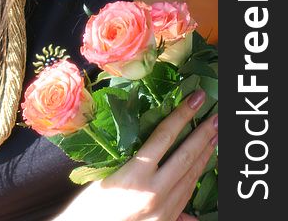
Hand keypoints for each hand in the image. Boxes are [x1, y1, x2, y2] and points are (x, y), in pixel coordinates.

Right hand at [55, 89, 216, 220]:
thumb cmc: (90, 204)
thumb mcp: (106, 174)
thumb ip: (132, 159)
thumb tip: (156, 141)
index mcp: (134, 176)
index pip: (164, 138)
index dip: (182, 115)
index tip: (195, 99)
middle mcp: (153, 193)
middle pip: (185, 157)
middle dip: (203, 134)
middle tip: (217, 115)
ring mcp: (163, 211)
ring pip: (191, 177)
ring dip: (205, 155)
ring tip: (215, 136)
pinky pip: (187, 197)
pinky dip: (196, 178)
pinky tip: (204, 167)